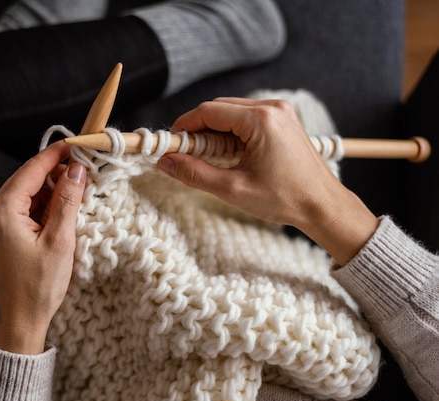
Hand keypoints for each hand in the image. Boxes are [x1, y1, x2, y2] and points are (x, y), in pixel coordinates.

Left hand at [0, 141, 85, 353]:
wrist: (18, 322)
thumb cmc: (38, 288)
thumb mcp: (60, 241)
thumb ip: (68, 200)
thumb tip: (76, 169)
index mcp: (1, 212)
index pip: (31, 170)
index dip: (55, 154)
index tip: (76, 144)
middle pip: (25, 179)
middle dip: (54, 172)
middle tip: (83, 169)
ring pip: (23, 193)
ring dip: (49, 190)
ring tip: (76, 190)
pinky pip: (19, 209)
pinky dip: (39, 206)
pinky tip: (59, 209)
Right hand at [158, 97, 377, 264]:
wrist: (323, 205)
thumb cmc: (284, 199)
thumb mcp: (233, 189)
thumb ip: (194, 173)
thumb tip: (165, 162)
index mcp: (261, 120)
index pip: (208, 111)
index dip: (184, 126)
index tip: (170, 145)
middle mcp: (272, 108)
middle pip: (219, 108)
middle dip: (198, 130)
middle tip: (186, 156)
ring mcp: (280, 111)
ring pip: (232, 112)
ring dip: (214, 131)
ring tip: (208, 159)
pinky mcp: (283, 120)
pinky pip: (247, 118)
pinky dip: (231, 132)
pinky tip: (228, 154)